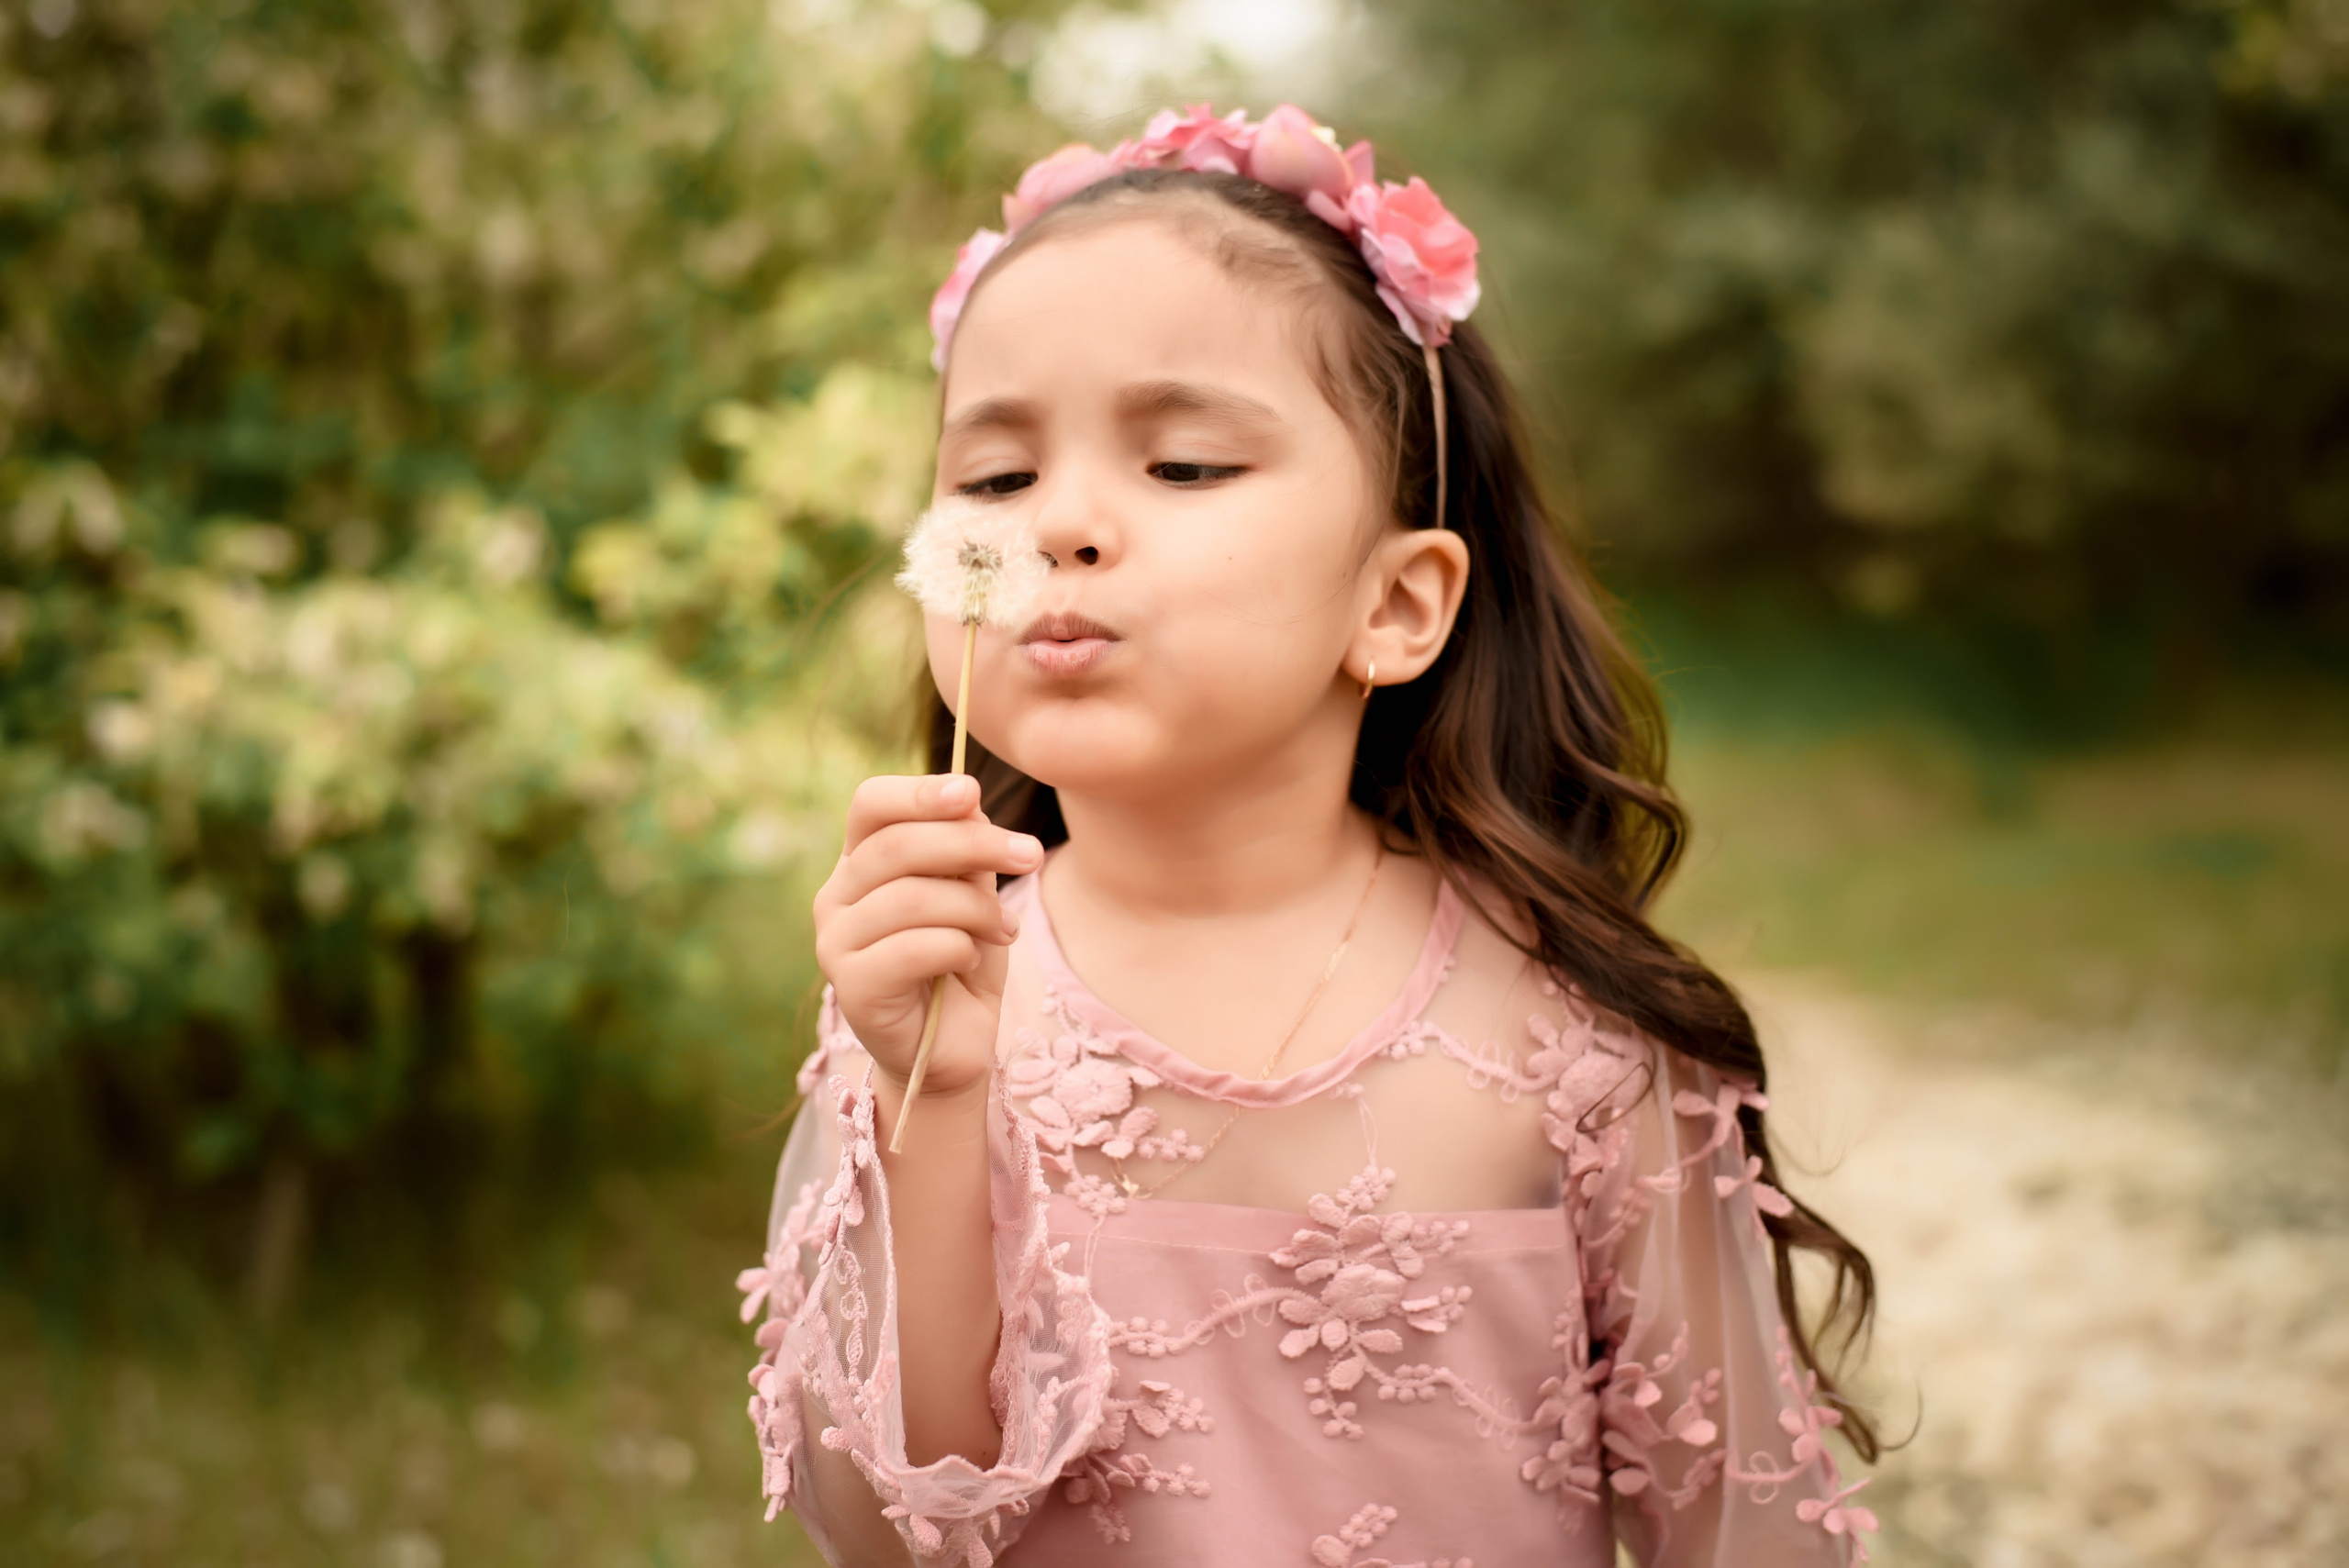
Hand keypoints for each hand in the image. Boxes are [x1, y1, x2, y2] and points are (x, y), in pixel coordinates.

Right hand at [813, 773, 1043, 1097]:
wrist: (954, 1045)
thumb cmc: (961, 961)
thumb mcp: (973, 892)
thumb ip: (965, 848)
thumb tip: (968, 800)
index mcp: (860, 861)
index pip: (870, 805)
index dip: (918, 792)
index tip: (971, 792)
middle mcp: (836, 896)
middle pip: (897, 846)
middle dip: (974, 844)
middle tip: (1030, 853)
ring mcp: (835, 943)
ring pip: (911, 897)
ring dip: (976, 907)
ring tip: (1004, 928)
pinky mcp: (851, 987)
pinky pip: (914, 948)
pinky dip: (959, 947)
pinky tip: (971, 959)